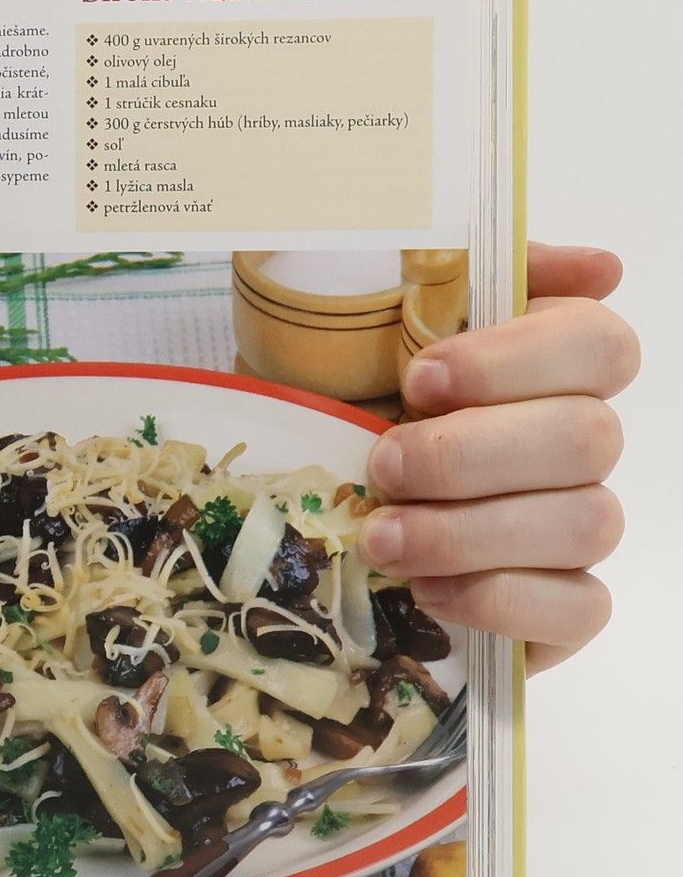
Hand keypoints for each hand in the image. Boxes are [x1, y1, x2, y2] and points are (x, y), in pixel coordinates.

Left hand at [359, 244, 636, 673]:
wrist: (276, 487)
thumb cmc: (327, 396)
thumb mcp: (359, 315)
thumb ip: (463, 269)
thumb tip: (597, 267)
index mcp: (544, 358)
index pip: (600, 344)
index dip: (514, 363)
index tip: (420, 379)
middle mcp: (575, 438)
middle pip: (589, 440)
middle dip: (469, 456)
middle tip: (382, 466)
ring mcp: (574, 522)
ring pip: (587, 524)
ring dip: (470, 533)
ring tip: (381, 538)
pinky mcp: (558, 602)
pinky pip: (580, 609)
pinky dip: (501, 601)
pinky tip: (427, 590)